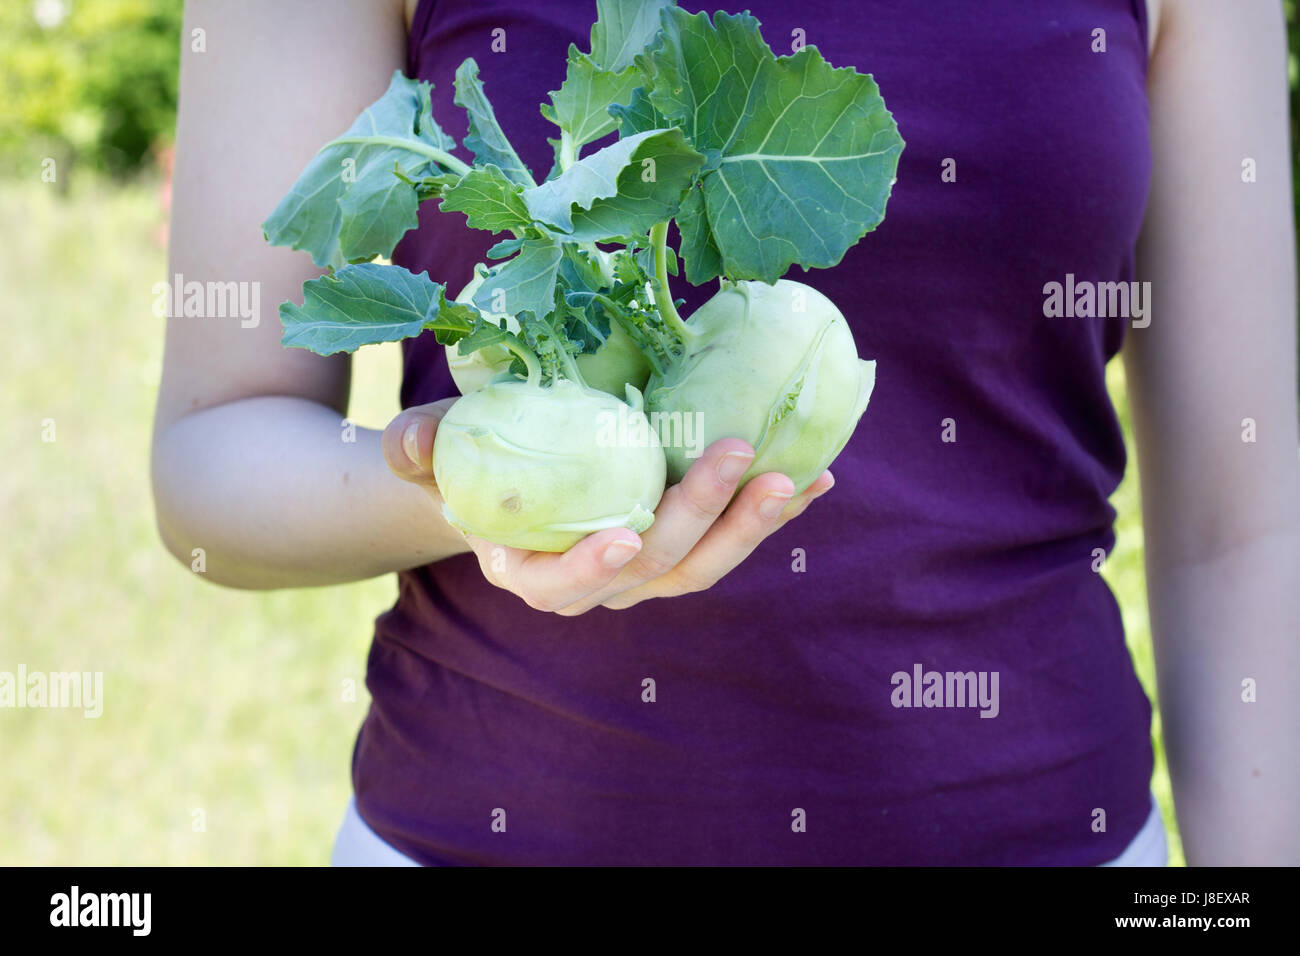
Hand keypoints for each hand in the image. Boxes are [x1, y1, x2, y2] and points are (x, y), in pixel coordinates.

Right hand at [382, 401, 833, 614]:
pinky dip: (773, 515)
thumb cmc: (475, 464)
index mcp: (530, 573)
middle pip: (653, 570)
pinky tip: (817, 478)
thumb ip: (416, 447)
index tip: (622, 538)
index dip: (590, 571)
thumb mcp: (433, 449)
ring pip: (703, 565)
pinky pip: (732, 540)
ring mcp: (648, 573)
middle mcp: (597, 585)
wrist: (523, 481)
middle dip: (698, 518)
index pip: (558, 586)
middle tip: (736, 457)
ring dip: (750, 526)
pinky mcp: (686, 548)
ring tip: (789, 477)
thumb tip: (411, 445)